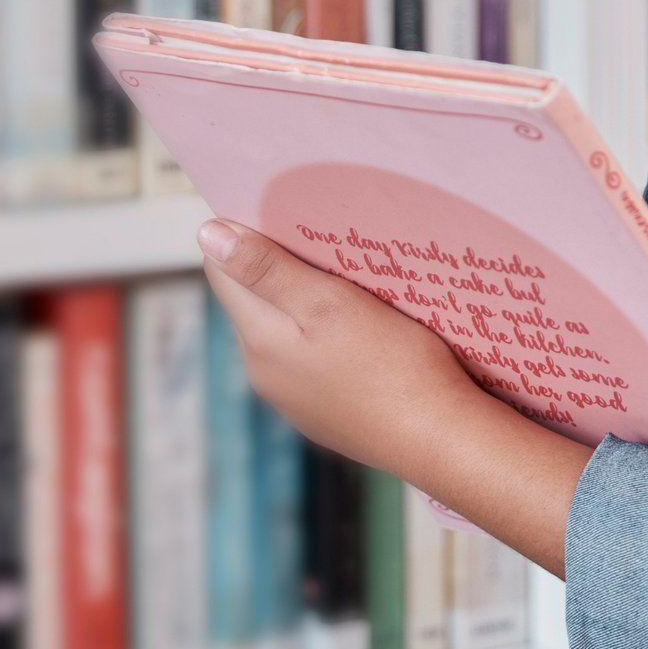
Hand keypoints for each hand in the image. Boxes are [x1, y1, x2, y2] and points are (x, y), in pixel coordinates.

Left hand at [197, 215, 477, 475]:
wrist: (440, 438)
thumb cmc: (391, 364)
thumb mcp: (327, 302)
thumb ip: (266, 269)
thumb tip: (206, 234)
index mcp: (258, 341)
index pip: (223, 273)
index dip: (244, 235)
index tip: (282, 210)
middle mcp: (265, 374)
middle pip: (254, 302)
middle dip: (279, 266)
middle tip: (325, 237)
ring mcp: (295, 401)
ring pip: (285, 332)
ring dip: (305, 302)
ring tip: (350, 278)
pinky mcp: (327, 416)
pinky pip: (313, 362)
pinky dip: (327, 336)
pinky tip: (366, 329)